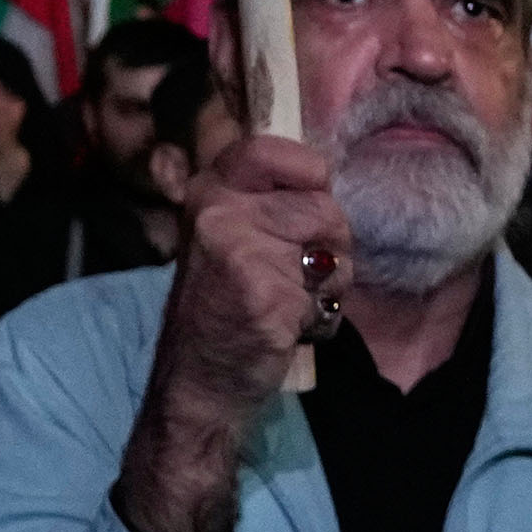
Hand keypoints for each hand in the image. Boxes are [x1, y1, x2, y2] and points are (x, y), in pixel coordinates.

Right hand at [112, 133, 354, 531]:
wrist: (197, 382)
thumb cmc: (220, 308)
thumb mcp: (226, 236)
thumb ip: (262, 202)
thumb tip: (323, 176)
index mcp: (207, 191)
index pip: (272, 149)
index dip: (307, 175)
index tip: (302, 208)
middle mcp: (217, 211)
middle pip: (323, 205)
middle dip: (328, 246)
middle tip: (294, 277)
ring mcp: (238, 250)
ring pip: (334, 248)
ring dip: (329, 284)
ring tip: (291, 303)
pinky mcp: (263, 293)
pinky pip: (327, 293)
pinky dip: (321, 318)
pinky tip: (288, 329)